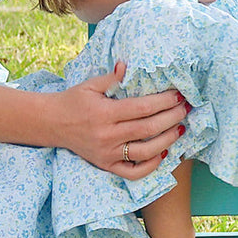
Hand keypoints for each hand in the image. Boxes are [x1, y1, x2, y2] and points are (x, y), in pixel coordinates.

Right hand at [56, 62, 188, 178]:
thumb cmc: (74, 100)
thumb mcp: (90, 85)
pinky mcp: (106, 165)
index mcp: (105, 113)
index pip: (142, 108)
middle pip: (147, 128)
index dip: (163, 102)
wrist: (52, 124)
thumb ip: (112, 77)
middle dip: (171, 118)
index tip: (178, 95)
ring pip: (145, 152)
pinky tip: (163, 153)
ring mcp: (107, 153)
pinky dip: (150, 165)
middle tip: (186, 109)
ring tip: (180, 129)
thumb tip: (128, 65)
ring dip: (167, 140)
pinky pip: (132, 172)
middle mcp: (107, 135)